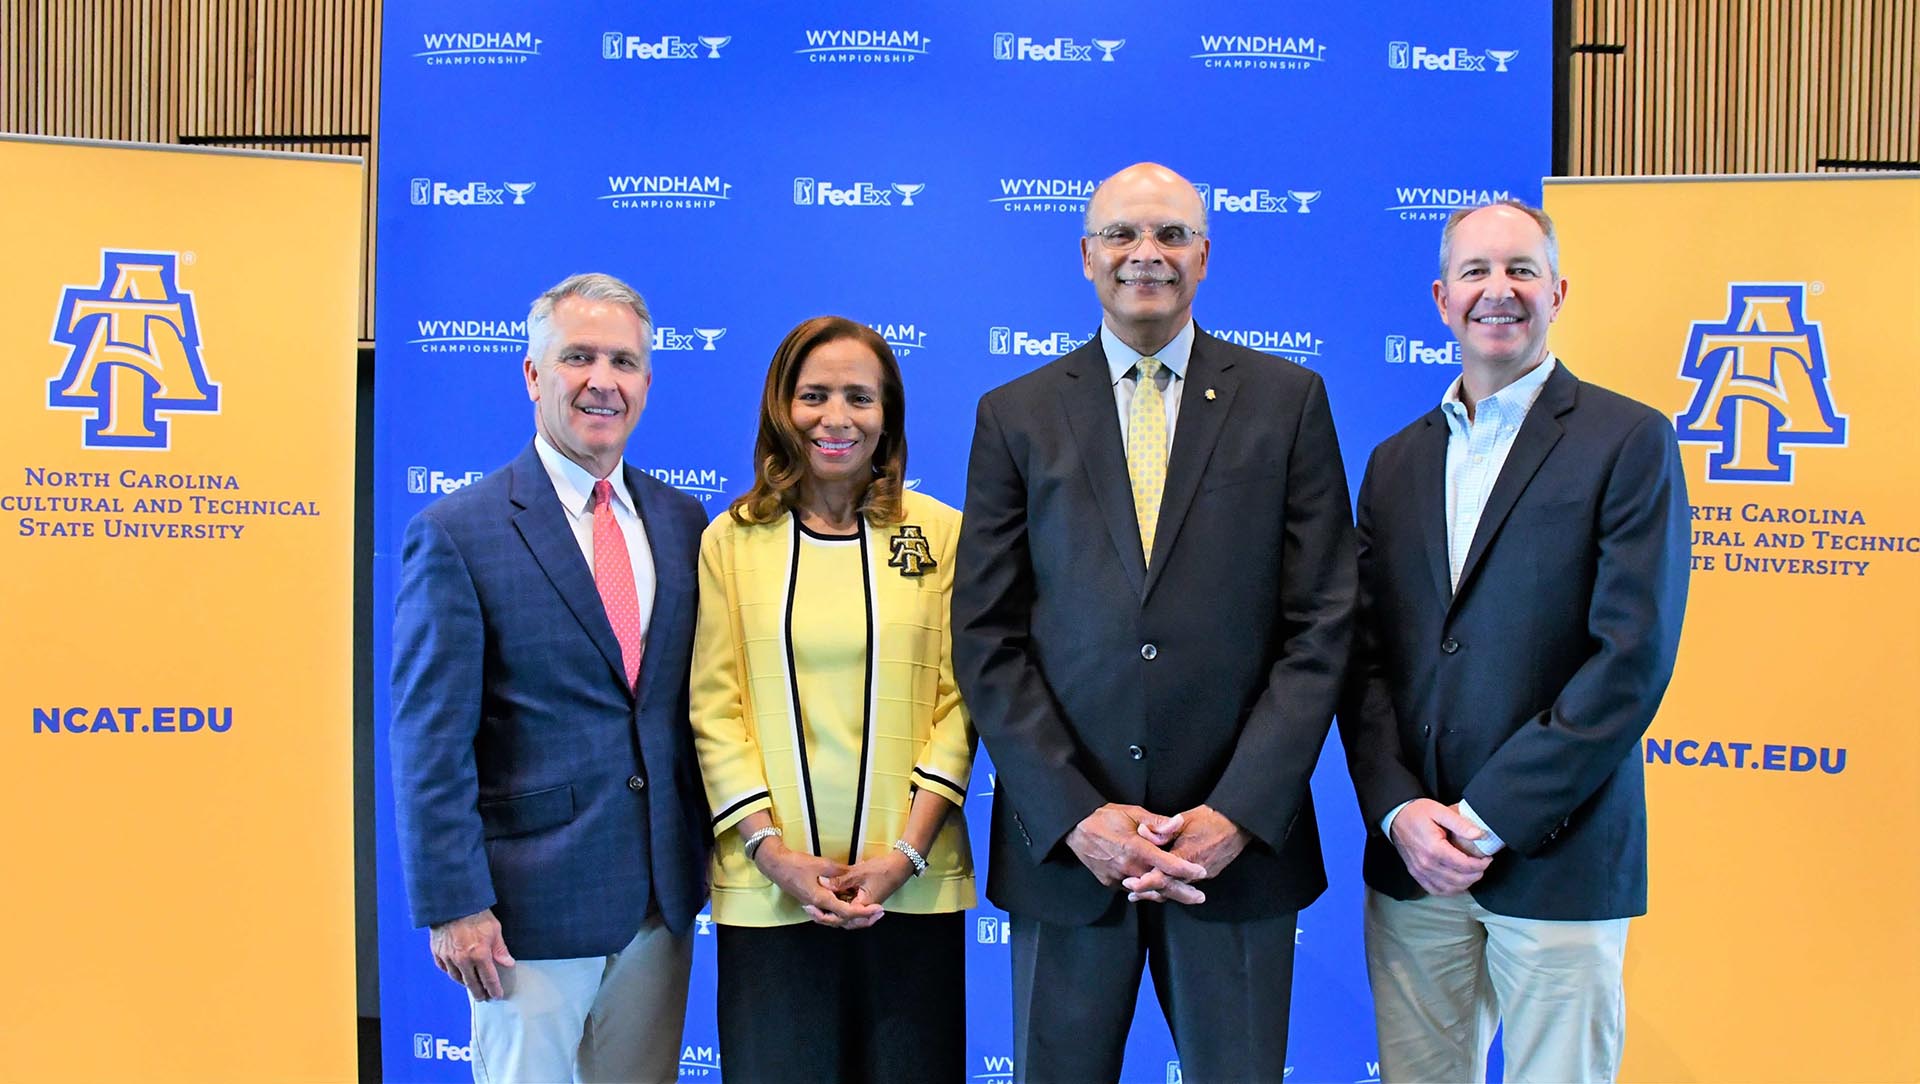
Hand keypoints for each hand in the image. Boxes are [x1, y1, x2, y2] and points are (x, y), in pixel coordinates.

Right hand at [430, 908, 513, 1000]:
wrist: (452, 903)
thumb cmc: (476, 914)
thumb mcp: (494, 929)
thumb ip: (500, 949)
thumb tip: (508, 963)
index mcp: (479, 955)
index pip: (489, 979)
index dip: (493, 989)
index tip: (496, 995)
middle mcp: (463, 960)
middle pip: (472, 984)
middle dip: (479, 992)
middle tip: (483, 997)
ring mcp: (449, 957)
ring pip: (457, 978)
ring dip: (465, 984)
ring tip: (471, 986)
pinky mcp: (438, 953)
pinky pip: (445, 969)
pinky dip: (451, 973)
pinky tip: (456, 974)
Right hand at [752, 838, 884, 929]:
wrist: (776, 866)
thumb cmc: (796, 864)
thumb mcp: (822, 864)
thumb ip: (839, 873)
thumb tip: (855, 877)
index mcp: (821, 900)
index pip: (847, 912)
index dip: (865, 912)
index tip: (878, 909)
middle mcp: (818, 907)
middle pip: (843, 920)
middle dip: (862, 919)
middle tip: (878, 914)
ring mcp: (814, 906)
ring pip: (836, 918)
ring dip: (853, 917)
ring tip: (868, 912)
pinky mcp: (812, 902)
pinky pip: (830, 912)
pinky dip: (842, 911)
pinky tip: (850, 905)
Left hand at [820, 851, 915, 915]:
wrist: (900, 866)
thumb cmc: (882, 869)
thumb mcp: (859, 873)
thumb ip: (840, 880)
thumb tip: (822, 882)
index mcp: (862, 906)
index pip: (841, 917)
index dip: (824, 914)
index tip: (811, 907)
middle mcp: (864, 910)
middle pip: (842, 921)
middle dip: (825, 917)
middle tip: (810, 910)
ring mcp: (865, 907)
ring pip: (846, 916)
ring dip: (832, 913)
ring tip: (816, 907)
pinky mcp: (865, 901)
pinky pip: (850, 909)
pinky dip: (839, 906)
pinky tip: (830, 900)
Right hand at [1066, 804, 1206, 899]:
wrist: (1075, 828)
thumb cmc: (1104, 817)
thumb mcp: (1132, 812)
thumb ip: (1157, 822)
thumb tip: (1178, 823)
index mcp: (1135, 848)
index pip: (1167, 864)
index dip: (1186, 870)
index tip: (1201, 872)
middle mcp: (1127, 867)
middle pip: (1161, 886)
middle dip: (1183, 894)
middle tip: (1200, 898)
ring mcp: (1117, 878)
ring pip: (1147, 891)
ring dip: (1165, 894)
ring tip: (1183, 894)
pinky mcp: (1109, 883)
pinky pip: (1132, 889)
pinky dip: (1145, 890)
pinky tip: (1155, 888)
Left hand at [1123, 805, 1250, 903]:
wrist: (1238, 823)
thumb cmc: (1210, 818)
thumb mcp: (1183, 819)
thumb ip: (1162, 829)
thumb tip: (1142, 831)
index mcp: (1187, 855)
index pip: (1162, 875)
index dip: (1145, 882)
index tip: (1131, 883)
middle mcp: (1196, 870)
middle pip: (1169, 888)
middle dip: (1149, 892)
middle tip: (1132, 893)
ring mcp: (1205, 874)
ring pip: (1178, 888)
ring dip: (1160, 891)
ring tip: (1141, 892)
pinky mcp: (1210, 874)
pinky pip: (1187, 884)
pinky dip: (1173, 886)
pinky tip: (1163, 885)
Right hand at [1388, 798, 1492, 895]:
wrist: (1395, 816)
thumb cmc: (1417, 812)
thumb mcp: (1440, 811)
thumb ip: (1460, 824)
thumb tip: (1480, 835)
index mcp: (1434, 849)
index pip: (1464, 865)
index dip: (1480, 865)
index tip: (1488, 859)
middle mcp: (1426, 864)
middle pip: (1459, 879)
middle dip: (1476, 875)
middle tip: (1483, 866)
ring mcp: (1420, 871)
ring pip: (1449, 888)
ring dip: (1465, 884)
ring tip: (1473, 874)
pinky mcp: (1416, 874)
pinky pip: (1435, 890)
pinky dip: (1450, 890)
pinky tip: (1457, 883)